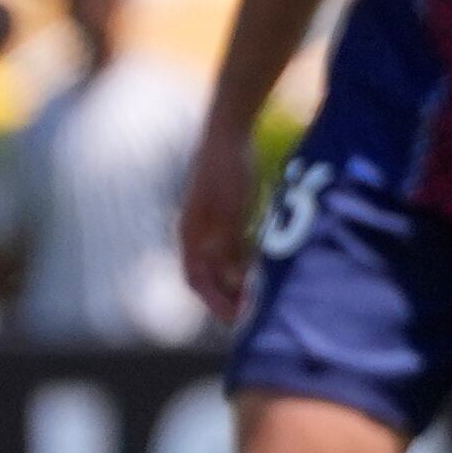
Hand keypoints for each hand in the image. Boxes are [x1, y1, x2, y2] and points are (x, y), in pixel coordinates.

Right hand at [180, 122, 259, 324]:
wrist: (228, 133)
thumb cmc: (227, 171)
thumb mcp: (231, 210)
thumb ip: (229, 245)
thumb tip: (233, 281)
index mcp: (191, 235)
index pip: (197, 280)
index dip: (215, 302)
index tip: (236, 319)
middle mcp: (195, 233)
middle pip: (206, 276)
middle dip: (226, 298)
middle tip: (250, 313)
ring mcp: (207, 223)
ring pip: (218, 263)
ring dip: (234, 282)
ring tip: (257, 297)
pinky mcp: (222, 214)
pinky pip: (228, 248)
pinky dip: (241, 263)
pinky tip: (260, 268)